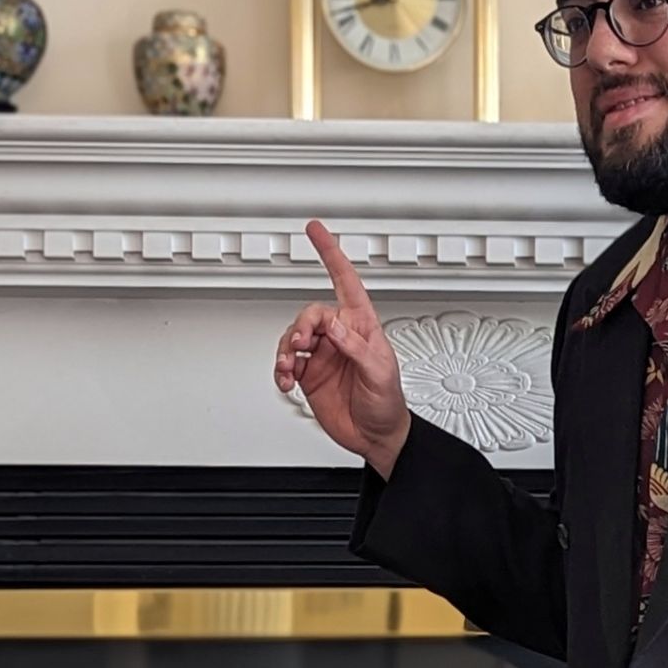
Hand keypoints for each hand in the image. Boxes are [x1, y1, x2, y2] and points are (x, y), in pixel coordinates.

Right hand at [272, 217, 411, 476]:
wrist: (376, 436)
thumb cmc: (387, 403)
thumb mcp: (380, 372)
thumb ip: (355, 347)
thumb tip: (334, 327)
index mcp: (361, 326)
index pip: (345, 282)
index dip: (331, 255)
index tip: (316, 231)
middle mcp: (339, 336)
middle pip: (310, 315)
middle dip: (301, 327)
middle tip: (301, 345)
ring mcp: (322, 355)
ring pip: (292, 337)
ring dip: (286, 350)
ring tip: (290, 367)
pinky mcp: (309, 375)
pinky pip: (286, 363)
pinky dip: (280, 369)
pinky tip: (286, 380)